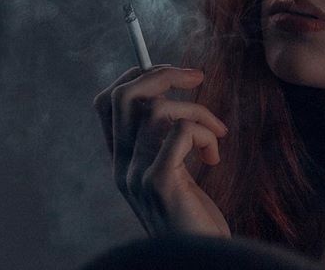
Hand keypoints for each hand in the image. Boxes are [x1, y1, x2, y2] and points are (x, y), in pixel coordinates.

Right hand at [93, 65, 230, 238]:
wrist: (202, 260)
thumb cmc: (193, 217)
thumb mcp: (172, 172)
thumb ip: (163, 140)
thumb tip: (175, 93)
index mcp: (121, 160)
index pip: (108, 102)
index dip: (136, 75)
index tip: (171, 74)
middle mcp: (122, 166)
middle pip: (125, 96)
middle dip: (163, 74)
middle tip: (196, 77)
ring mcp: (137, 175)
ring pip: (158, 110)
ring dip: (198, 111)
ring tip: (216, 134)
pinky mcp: (160, 184)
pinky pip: (180, 131)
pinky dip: (204, 131)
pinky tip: (214, 155)